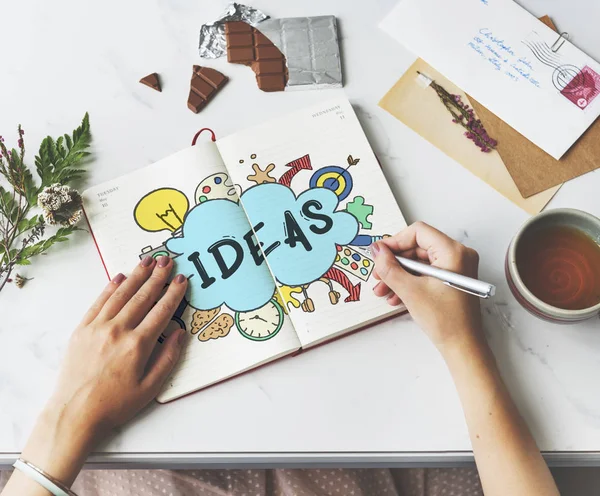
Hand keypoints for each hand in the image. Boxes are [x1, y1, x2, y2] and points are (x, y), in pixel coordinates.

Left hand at [4, 256, 187, 492]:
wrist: (73, 414)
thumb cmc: (115, 405)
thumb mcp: (150, 388)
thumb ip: (168, 358)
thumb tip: (180, 333)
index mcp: (138, 345)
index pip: (161, 311)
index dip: (173, 293)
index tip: (181, 279)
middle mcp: (118, 330)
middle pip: (142, 297)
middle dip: (157, 276)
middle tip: (167, 260)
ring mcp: (97, 328)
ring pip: (121, 294)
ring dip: (136, 275)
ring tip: (148, 260)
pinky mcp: (82, 330)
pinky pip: (99, 302)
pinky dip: (110, 288)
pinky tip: (120, 277)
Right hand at [371, 222, 482, 351]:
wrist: (462, 347)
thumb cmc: (446, 321)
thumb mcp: (410, 291)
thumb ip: (389, 268)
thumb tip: (377, 251)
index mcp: (454, 252)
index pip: (418, 232)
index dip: (395, 242)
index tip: (379, 254)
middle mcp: (458, 255)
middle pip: (417, 247)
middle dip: (394, 263)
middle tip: (378, 275)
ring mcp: (456, 268)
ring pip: (419, 262)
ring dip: (399, 275)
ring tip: (383, 290)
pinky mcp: (452, 279)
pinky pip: (426, 273)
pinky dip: (410, 282)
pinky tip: (395, 296)